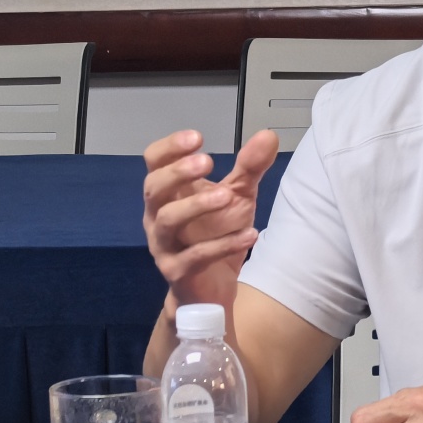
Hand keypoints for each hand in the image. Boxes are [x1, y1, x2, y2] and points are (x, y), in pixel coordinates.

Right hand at [143, 128, 279, 311]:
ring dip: (197, 205)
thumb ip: (249, 168)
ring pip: (167, 220)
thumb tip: (269, 135)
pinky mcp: (177, 271)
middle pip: (153, 188)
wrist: (211, 287)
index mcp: (169, 192)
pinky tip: (251, 234)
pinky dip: (224, 244)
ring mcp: (165, 245)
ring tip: (227, 196)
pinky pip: (195, 257)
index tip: (197, 137)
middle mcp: (158, 215)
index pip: (154, 162)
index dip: (170, 148)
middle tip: (207, 161)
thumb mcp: (238, 196)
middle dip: (177, 172)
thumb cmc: (217, 232)